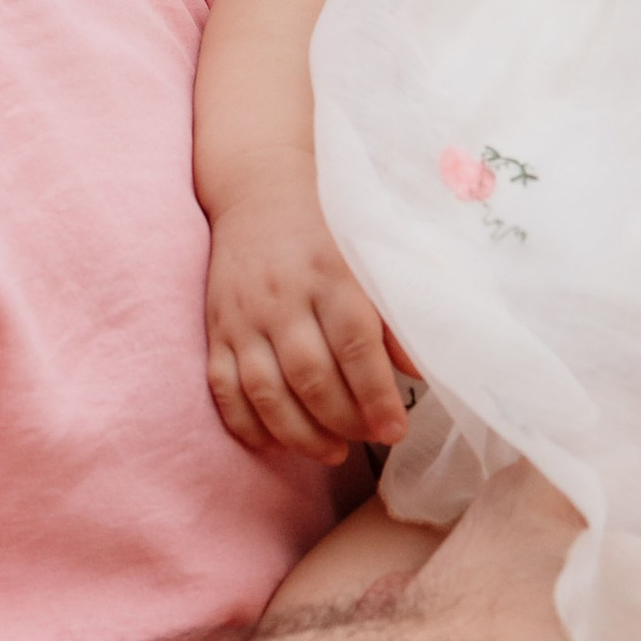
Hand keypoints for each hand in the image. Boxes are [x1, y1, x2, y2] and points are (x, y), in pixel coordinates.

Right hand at [207, 174, 411, 459]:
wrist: (258, 189)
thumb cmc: (329, 229)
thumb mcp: (371, 255)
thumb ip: (398, 309)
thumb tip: (424, 369)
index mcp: (331, 274)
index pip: (355, 344)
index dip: (376, 395)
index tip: (396, 431)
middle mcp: (284, 298)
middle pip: (310, 376)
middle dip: (344, 421)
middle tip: (369, 437)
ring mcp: (244, 317)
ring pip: (265, 391)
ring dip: (300, 434)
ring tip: (332, 451)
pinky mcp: (216, 330)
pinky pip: (223, 389)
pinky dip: (248, 424)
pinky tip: (277, 441)